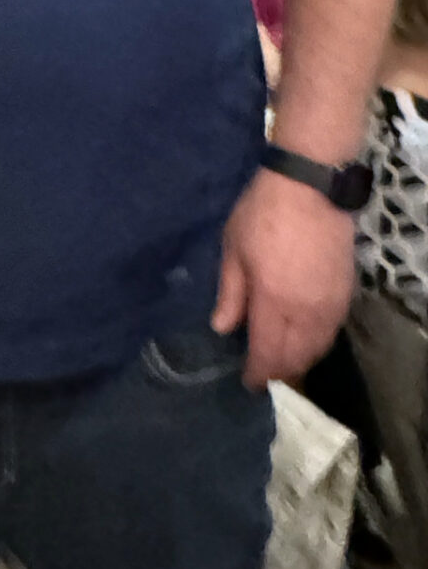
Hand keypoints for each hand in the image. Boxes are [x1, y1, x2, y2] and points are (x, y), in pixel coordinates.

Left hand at [212, 168, 354, 389]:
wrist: (309, 186)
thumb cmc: (262, 214)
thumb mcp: (233, 249)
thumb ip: (230, 293)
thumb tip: (222, 327)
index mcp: (273, 300)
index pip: (268, 353)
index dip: (258, 373)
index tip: (247, 382)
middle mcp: (306, 310)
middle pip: (296, 357)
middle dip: (278, 370)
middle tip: (263, 371)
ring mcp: (330, 302)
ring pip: (318, 348)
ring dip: (300, 359)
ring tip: (282, 358)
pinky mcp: (346, 291)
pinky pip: (332, 331)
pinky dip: (317, 343)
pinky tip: (304, 337)